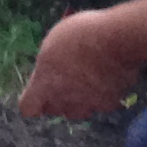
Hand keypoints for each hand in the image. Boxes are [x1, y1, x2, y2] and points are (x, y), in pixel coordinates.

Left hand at [17, 8, 140, 119]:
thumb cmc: (80, 35)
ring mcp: (86, 105)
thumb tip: (49, 68)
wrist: (117, 40)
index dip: (33, 100)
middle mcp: (63, 101)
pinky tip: (107, 78)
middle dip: (56, 98)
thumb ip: (48, 64)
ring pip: (78, 110)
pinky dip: (102, 96)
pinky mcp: (107, 104)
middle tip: (66, 78)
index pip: (28, 107)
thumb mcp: (53, 42)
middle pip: (53, 109)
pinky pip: (100, 104)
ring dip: (79, 100)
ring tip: (87, 79)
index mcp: (44, 85)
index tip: (39, 89)